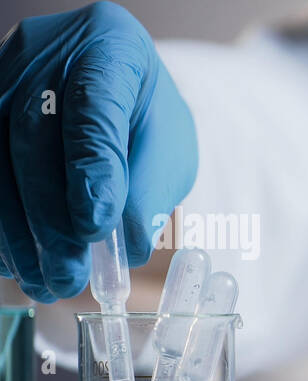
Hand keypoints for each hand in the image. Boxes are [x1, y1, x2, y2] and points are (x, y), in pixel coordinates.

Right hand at [0, 2, 194, 301]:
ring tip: (46, 281)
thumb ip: (150, 189)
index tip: (96, 225)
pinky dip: (0, 222)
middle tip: (69, 274)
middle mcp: (46, 50)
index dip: (92, 168)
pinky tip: (16, 261)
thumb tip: (124, 249)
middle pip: (34, 135)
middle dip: (51, 216)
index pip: (95, 104)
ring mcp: (2, 74)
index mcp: (111, 47)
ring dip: (19, 230)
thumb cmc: (144, 116)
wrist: (111, 84)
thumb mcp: (167, 148)